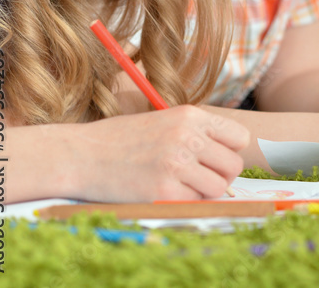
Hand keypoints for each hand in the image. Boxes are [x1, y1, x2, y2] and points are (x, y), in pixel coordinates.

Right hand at [74, 106, 248, 201]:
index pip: (239, 137)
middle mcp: (188, 137)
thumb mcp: (163, 120)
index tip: (214, 159)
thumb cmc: (119, 139)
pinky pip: (196, 202)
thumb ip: (195, 132)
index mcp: (190, 116)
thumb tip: (228, 155)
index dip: (229, 152)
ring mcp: (177, 163)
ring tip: (181, 186)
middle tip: (199, 178)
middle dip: (221, 176)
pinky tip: (164, 192)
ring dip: (204, 191)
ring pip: (219, 187)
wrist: (78, 155)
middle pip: (234, 165)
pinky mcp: (164, 190)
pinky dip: (185, 202)